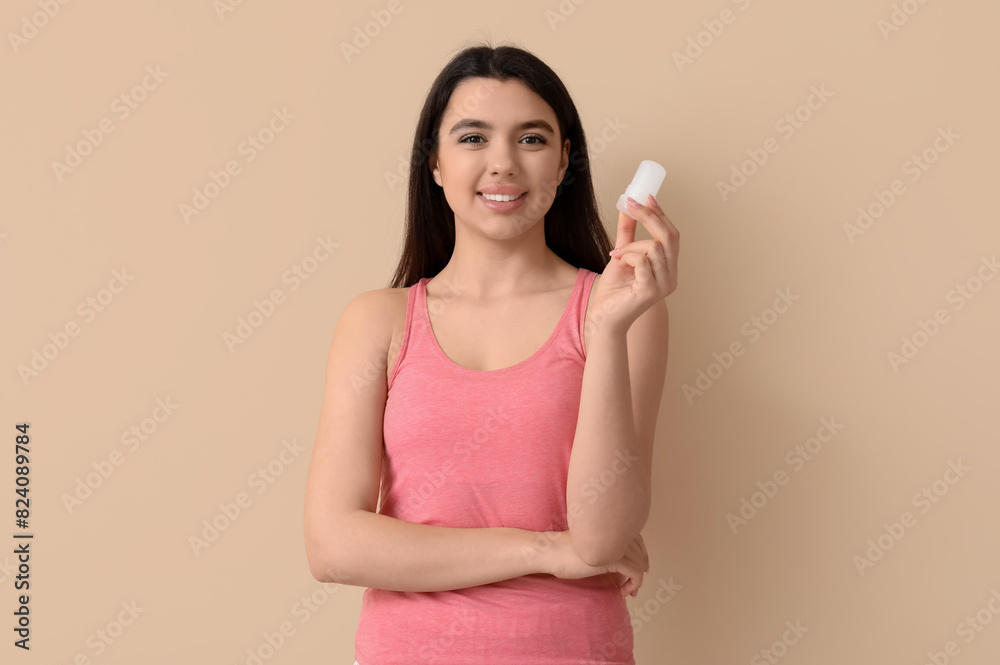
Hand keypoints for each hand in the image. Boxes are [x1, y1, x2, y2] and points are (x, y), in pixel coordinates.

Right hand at [539, 530, 648, 598]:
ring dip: (637, 580)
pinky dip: (634, 584)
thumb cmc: (566, 552)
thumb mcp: (591, 549)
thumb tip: (623, 565)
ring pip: (640, 563)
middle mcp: (616, 534)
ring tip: (629, 591)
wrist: (552, 552)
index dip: (642, 555)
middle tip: (635, 585)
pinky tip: (623, 592)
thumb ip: (607, 550)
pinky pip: (634, 572)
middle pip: (640, 551)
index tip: (640, 569)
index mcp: (611, 529)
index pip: (637, 540)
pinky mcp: (612, 558)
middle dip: (642, 569)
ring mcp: (615, 545)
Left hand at [593, 193, 678, 333]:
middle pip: (670, 237)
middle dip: (650, 217)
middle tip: (631, 205)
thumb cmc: (613, 292)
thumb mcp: (622, 256)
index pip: (672, 236)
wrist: (603, 318)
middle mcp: (671, 277)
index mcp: (668, 269)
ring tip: (617, 254)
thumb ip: (628, 234)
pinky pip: (642, 260)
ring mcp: (664, 285)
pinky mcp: (651, 291)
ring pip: (654, 247)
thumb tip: (628, 209)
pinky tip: (617, 261)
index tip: (647, 197)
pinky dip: (627, 256)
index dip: (661, 215)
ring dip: (631, 245)